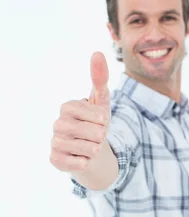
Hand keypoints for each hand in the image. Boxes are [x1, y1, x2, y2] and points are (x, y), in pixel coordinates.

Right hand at [50, 52, 110, 172]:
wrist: (91, 151)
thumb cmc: (96, 123)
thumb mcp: (101, 101)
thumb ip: (100, 78)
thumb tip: (97, 52)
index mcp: (68, 107)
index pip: (95, 114)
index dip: (104, 121)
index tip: (101, 121)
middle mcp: (58, 123)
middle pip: (94, 133)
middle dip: (102, 137)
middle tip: (96, 136)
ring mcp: (55, 142)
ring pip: (88, 149)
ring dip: (96, 150)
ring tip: (91, 147)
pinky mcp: (55, 159)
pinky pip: (77, 164)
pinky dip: (85, 162)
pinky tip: (83, 159)